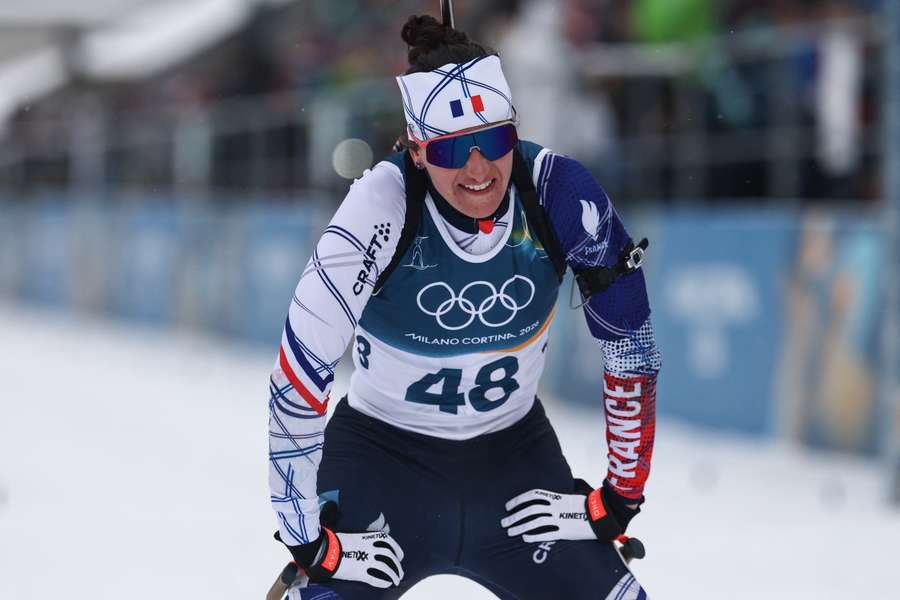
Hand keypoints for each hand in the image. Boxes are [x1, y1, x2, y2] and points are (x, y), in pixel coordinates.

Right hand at [281, 527, 404, 588]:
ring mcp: (366, 560)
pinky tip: (387, 585)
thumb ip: (359, 538)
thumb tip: (360, 539)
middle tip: (400, 572)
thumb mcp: (350, 535)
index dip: (397, 549)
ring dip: (394, 574)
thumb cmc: (334, 541)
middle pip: (390, 556)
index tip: (400, 556)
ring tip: (396, 580)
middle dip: (397, 564)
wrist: (324, 551)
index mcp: (368, 537)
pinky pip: (376, 578)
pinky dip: (383, 582)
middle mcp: (370, 548)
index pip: (388, 541)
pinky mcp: (360, 572)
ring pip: (386, 568)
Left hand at [501, 480, 640, 542]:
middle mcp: (556, 507)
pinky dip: (534, 535)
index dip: (519, 500)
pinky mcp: (566, 532)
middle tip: (504, 522)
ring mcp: (560, 519)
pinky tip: (525, 538)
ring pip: (535, 522)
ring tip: (510, 532)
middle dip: (515, 515)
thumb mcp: (571, 496)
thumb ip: (559, 497)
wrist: (603, 515)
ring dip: (520, 526)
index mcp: (557, 497)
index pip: (533, 495)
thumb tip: (548, 497)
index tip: (508, 506)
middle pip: (531, 509)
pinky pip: (547, 533)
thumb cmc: (588, 505)